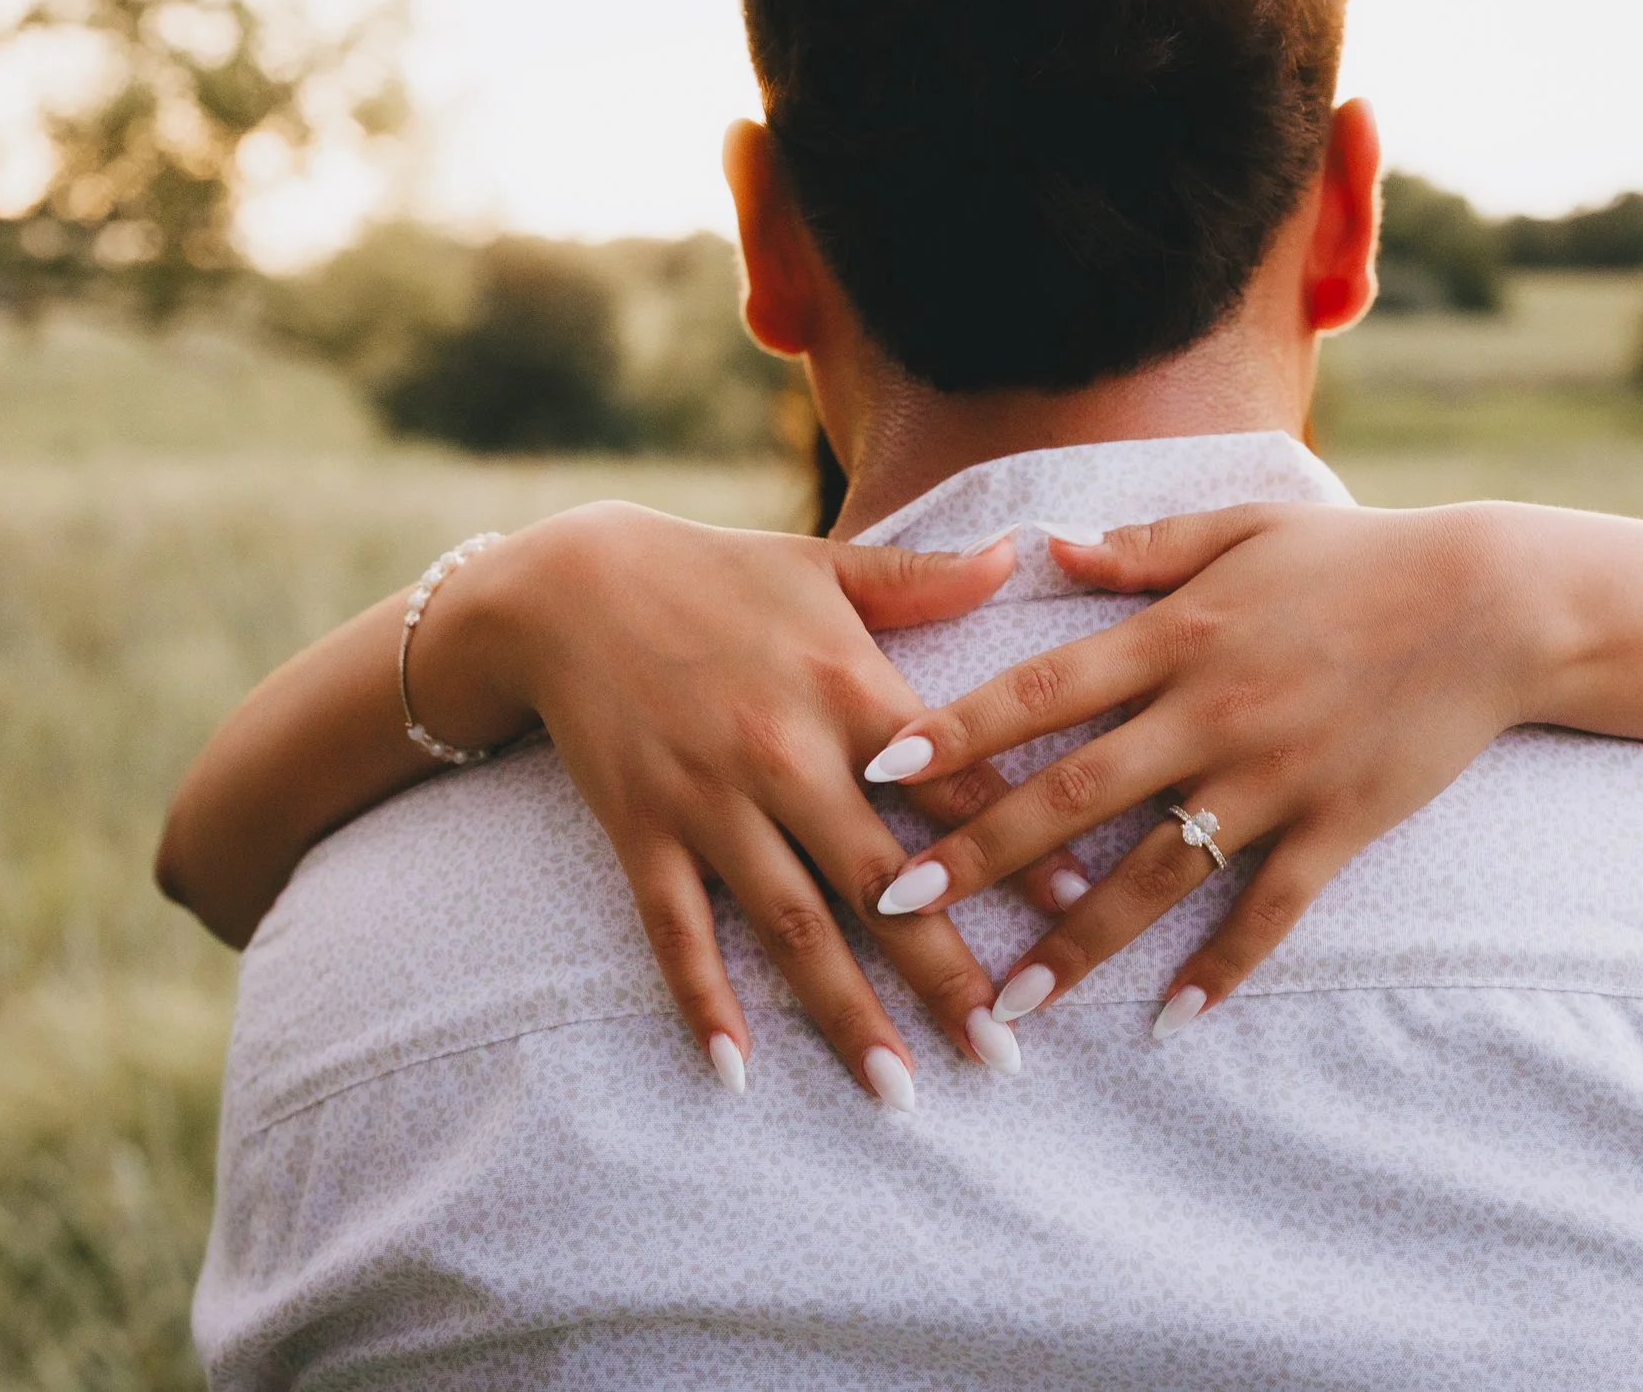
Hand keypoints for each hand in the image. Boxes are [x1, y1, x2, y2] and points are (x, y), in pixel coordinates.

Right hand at [422, 502, 1085, 1100]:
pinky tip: (736, 1072)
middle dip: (945, 975)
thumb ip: (927, 578)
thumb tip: (1024, 551)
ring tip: (898, 1090)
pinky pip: (676, 932)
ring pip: (790, 927)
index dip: (1016, 848)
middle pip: (882, 884)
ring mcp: (709, 801)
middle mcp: (785, 754)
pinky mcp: (641, 832)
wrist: (568, 583)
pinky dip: (703, 1002)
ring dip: (845, 1014)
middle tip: (1002, 1053)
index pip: (951, 785)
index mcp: (847, 687)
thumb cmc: (715, 572)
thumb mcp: (826, 563)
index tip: (1074, 909)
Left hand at [860, 501, 1551, 1034]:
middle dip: (977, 856)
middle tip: (894, 907)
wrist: (1492, 603)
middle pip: (1072, 795)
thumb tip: (1049, 548)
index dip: (957, 731)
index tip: (880, 771)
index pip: (1041, 689)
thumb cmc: (1358, 558)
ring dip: (1077, 943)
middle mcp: (1211, 712)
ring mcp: (1273, 778)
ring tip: (1010, 1002)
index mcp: (1177, 635)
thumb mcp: (1245, 527)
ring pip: (1156, 876)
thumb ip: (1143, 548)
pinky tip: (1171, 1021)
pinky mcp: (1336, 827)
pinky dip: (1222, 967)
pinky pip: (1269, 911)